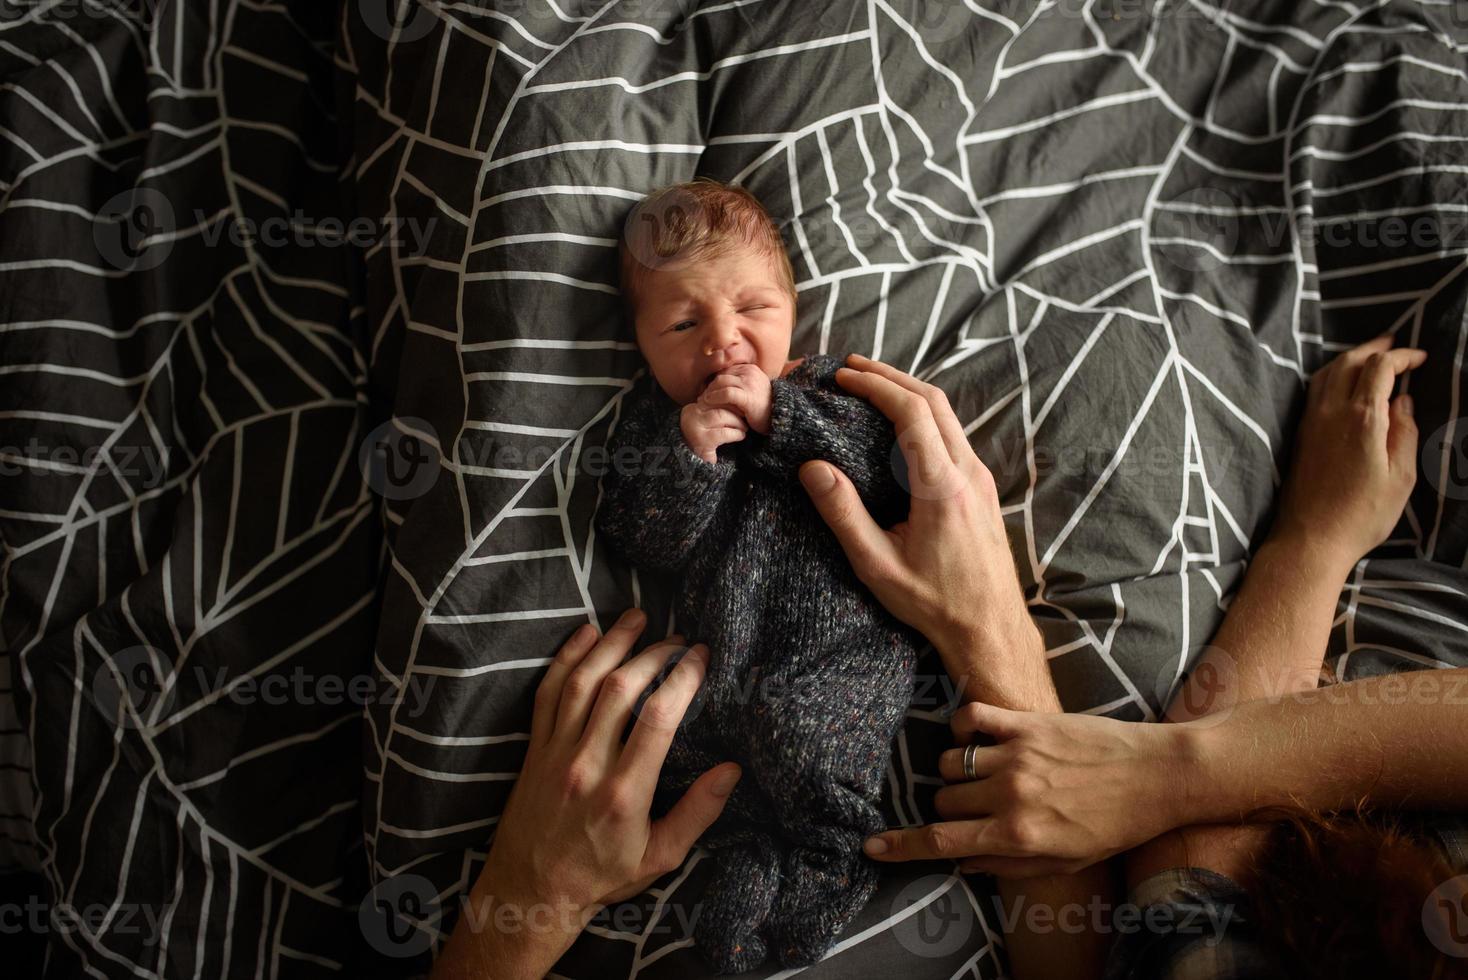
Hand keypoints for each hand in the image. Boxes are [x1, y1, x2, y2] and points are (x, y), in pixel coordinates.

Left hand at [473, 609, 740, 923]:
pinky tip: (586, 634)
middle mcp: (587, 766)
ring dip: (612, 643)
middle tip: (677, 638)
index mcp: (625, 793)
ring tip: (637, 617)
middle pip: (621, 689)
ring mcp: (555, 753)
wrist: (531, 891)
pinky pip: (548, 693)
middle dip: (654, 654)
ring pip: (583, 682)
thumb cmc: (601, 876)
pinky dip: (566, 658)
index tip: (701, 656)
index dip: (683, 678)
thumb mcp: (660, 857)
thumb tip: (732, 770)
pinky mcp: (534, 750)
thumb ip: (697, 812)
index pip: (659, 718)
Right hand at [680, 399, 747, 463]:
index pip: (713, 397)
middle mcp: (690, 417)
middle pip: (717, 404)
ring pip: (721, 416)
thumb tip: (736, 395)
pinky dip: (736, 433)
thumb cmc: (708, 443)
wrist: (695, 467)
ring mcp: (694, 429)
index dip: (730, 399)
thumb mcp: (710, 423)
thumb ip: (718, 410)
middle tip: (746, 416)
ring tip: (745, 428)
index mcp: (691, 409)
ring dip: (737, 421)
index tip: (742, 404)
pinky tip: (741, 436)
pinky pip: (723, 433)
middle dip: (735, 409)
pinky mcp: (701, 442)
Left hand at [700, 362, 772, 433]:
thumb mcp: (750, 390)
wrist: (778, 418)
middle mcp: (750, 372)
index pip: (725, 371)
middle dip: (709, 387)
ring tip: (702, 402)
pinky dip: (715, 398)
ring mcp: (749, 383)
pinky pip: (726, 393)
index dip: (713, 382)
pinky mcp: (748, 396)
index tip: (705, 392)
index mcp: (750, 369)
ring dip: (709, 393)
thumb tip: (715, 384)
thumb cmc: (761, 407)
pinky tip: (708, 403)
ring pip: (721, 382)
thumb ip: (737, 384)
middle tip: (701, 398)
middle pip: (721, 376)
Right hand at [796, 354, 1033, 665]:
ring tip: (871, 386)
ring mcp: (982, 478)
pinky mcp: (984, 488)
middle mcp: (969, 473)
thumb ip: (844, 514)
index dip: (876, 385)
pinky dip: (923, 415)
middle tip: (851, 367)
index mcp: (942, 486)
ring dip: (909, 393)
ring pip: (947, 415)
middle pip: (933, 401)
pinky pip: (953, 435)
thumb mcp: (877, 566)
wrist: (990, 629)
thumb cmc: (934, 603)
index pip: (912, 412)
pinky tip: (899, 425)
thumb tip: (813, 468)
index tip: (843, 376)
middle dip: (891, 376)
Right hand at [863, 702, 1190, 878]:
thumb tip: (964, 861)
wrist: (1159, 776)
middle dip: (949, 808)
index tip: (872, 846)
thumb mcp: (1066, 861)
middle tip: (975, 808)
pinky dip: (961, 726)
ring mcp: (1018, 755)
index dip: (902, 846)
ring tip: (984, 774)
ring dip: (956, 771)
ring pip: (950, 761)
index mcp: (1019, 835)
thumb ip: (1010, 864)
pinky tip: (975, 735)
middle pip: (943, 800)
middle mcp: (1012, 795)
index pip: (943, 841)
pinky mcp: (1028, 722)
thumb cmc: (1115, 825)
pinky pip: (970, 717)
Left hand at [1273, 332, 1422, 572]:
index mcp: (1362, 419)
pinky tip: (1343, 382)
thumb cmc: (1361, 514)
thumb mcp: (1400, 477)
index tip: (1420, 358)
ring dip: (1351, 357)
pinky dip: (1333, 374)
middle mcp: (1331, 412)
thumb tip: (1403, 402)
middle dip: (1375, 347)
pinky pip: (1315, 389)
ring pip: (1328, 372)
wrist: (1310, 539)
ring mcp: (1311, 422)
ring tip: (1372, 355)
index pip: (1380, 367)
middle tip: (1396, 343)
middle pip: (1350, 361)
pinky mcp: (1301, 434)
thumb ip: (1404, 433)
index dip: (1402, 355)